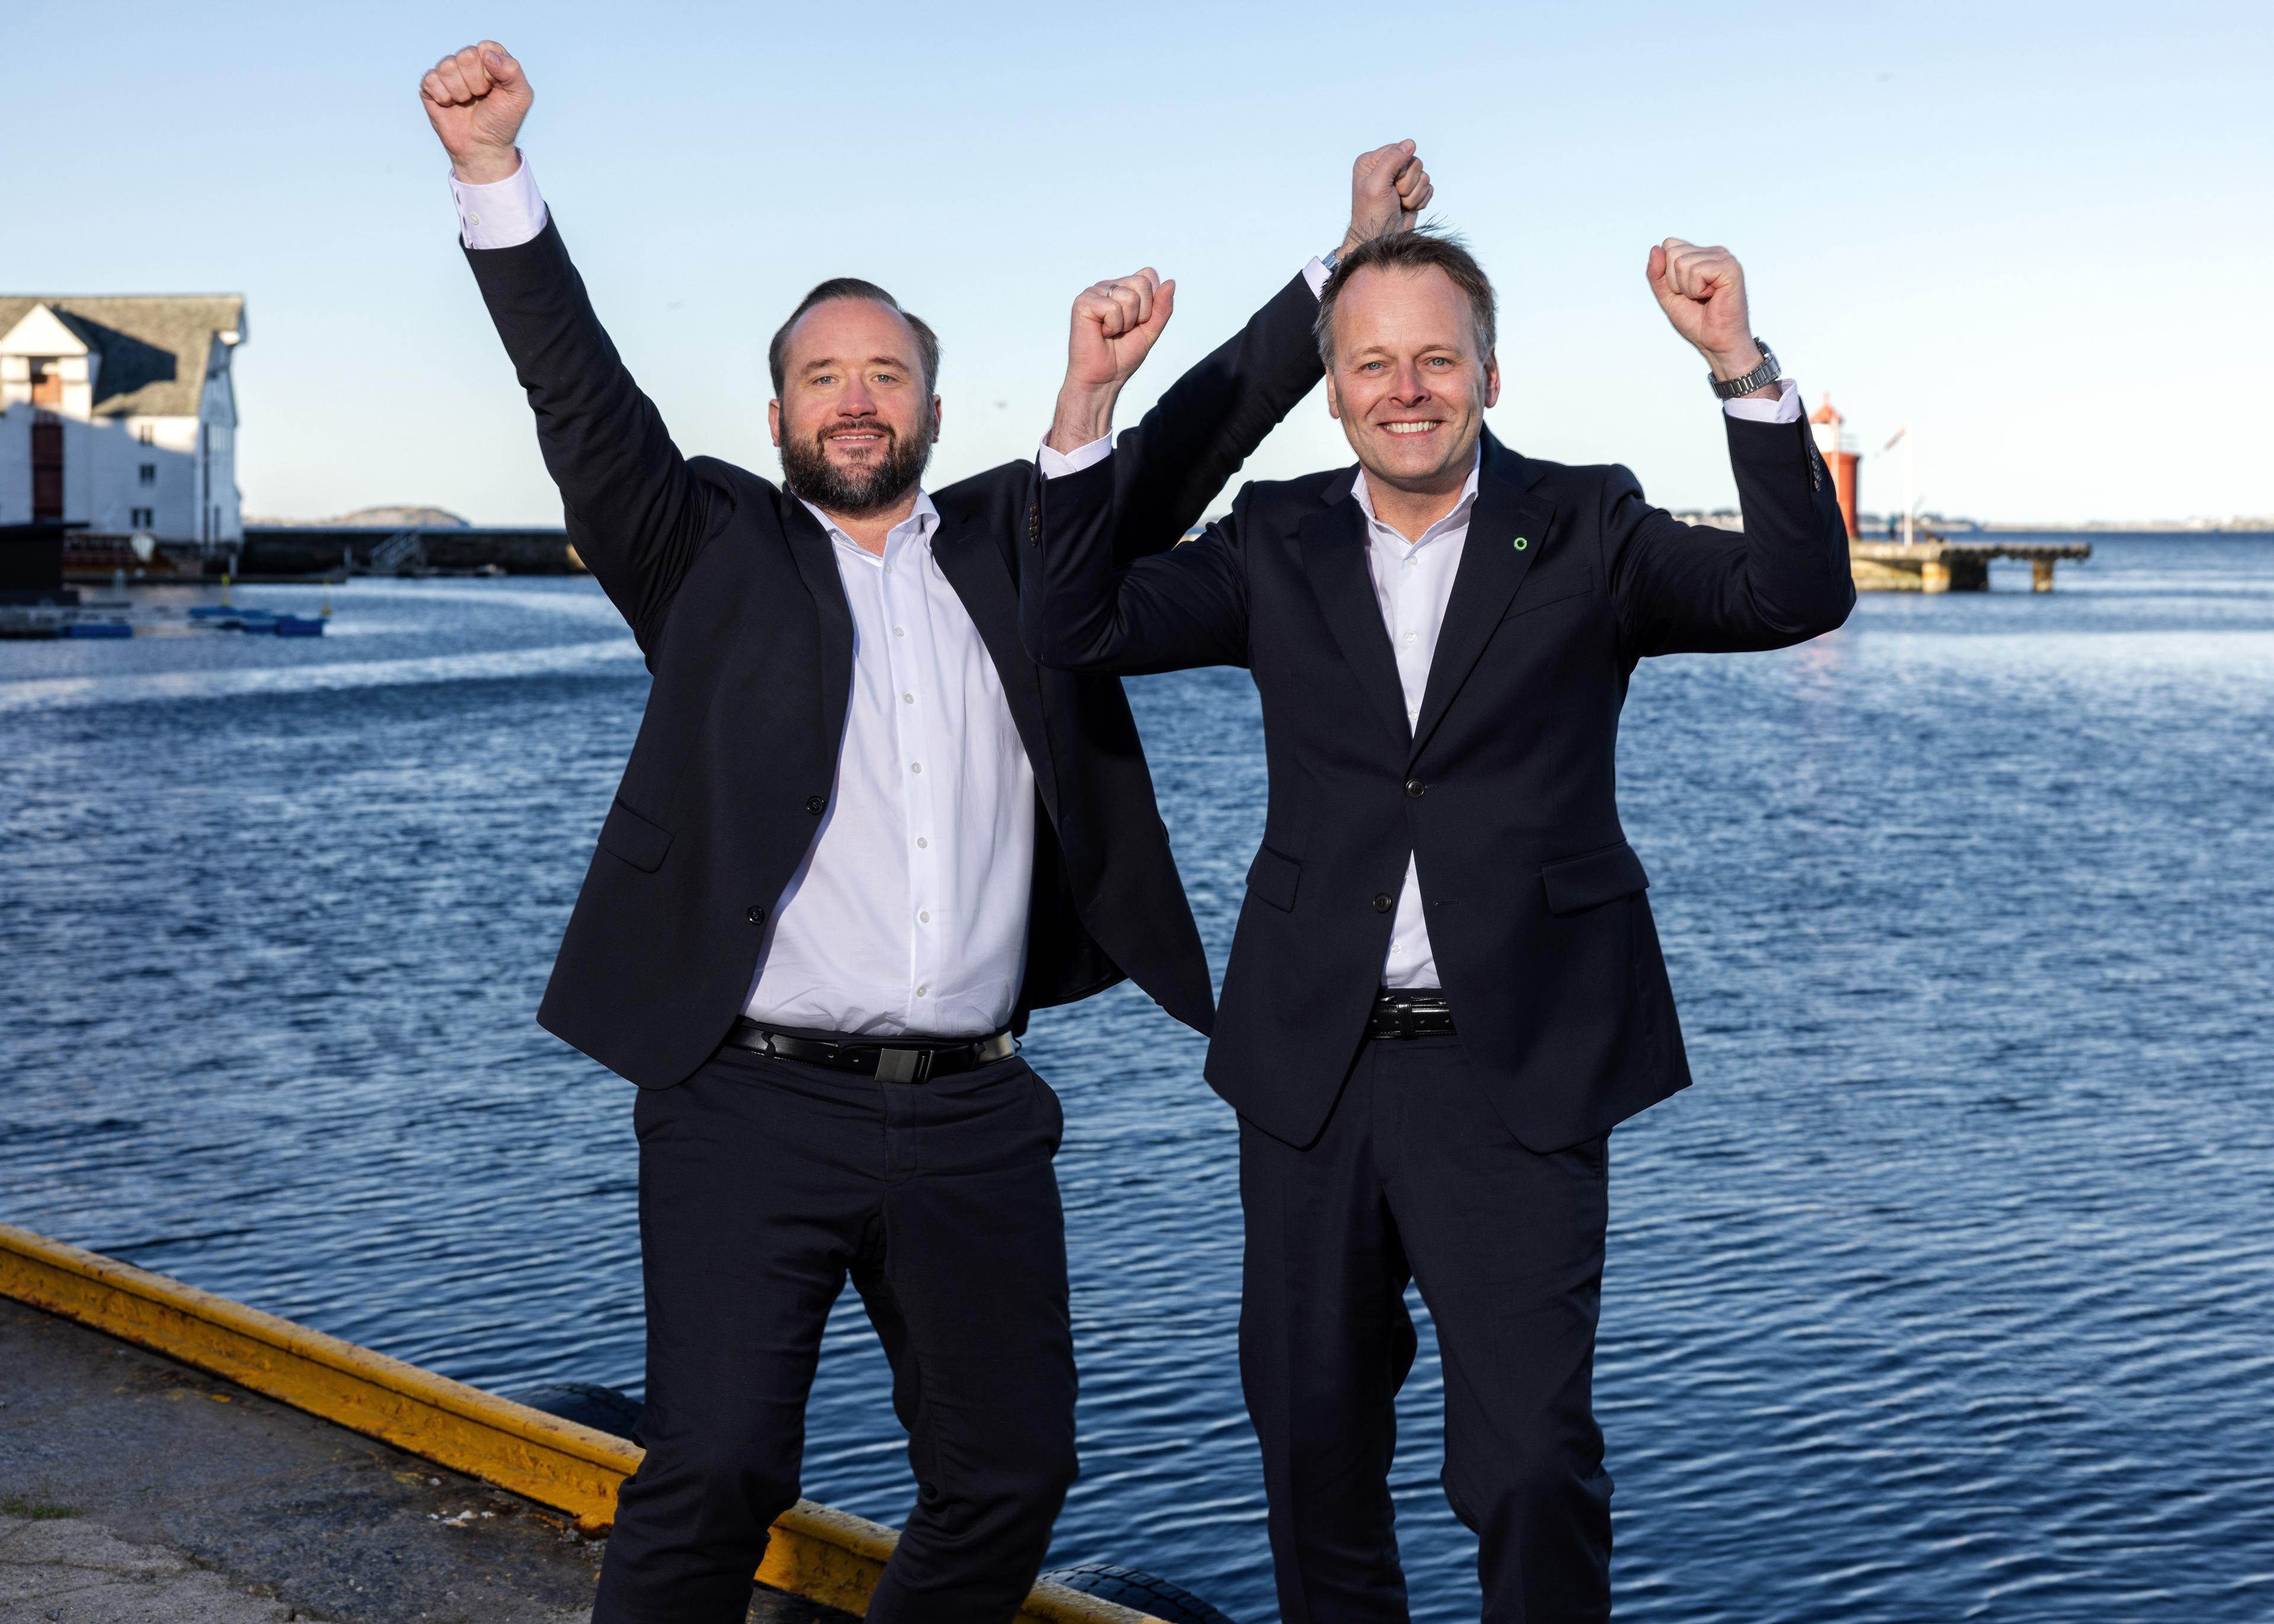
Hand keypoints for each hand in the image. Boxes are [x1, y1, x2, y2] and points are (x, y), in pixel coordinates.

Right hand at [420, 41, 531, 185]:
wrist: (483, 147)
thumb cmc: (502, 122)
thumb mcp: (520, 97)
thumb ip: (513, 71)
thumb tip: (487, 54)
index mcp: (490, 60)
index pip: (486, 48)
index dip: (491, 71)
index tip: (496, 89)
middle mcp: (468, 62)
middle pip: (465, 56)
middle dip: (476, 84)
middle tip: (481, 98)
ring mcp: (448, 73)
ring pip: (447, 67)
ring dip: (460, 92)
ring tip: (466, 103)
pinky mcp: (431, 85)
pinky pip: (431, 79)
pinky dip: (443, 97)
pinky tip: (450, 105)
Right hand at [1047, 269, 1175, 452]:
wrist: (1103, 379)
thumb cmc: (1122, 356)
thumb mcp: (1151, 329)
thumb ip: (1162, 307)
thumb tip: (1171, 282)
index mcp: (1122, 288)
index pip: (1148, 275)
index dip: (1151, 302)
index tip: (1139, 322)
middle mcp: (1107, 286)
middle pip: (1141, 283)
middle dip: (1141, 313)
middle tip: (1125, 329)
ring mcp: (1093, 292)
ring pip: (1129, 296)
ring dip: (1126, 323)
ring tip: (1112, 333)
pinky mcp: (1082, 303)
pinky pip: (1112, 308)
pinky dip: (1112, 326)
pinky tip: (1102, 333)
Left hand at [1341, 141, 1432, 255]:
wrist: (1380, 241)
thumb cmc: (1373, 215)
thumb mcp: (1377, 185)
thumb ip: (1391, 160)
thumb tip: (1410, 143)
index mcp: (1371, 161)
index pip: (1399, 150)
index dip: (1400, 169)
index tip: (1389, 186)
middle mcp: (1386, 168)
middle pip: (1414, 162)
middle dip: (1408, 184)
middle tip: (1394, 197)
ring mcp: (1400, 181)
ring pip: (1424, 175)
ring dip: (1414, 194)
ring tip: (1400, 204)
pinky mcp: (1413, 192)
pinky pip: (1428, 187)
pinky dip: (1421, 200)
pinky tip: (1408, 208)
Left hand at [1646, 239, 1762, 380]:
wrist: (1716, 343)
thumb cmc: (1697, 321)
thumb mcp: (1667, 295)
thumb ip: (1657, 274)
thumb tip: (1655, 249)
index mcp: (1702, 255)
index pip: (1668, 245)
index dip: (1667, 274)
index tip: (1684, 291)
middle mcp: (1714, 252)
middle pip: (1672, 252)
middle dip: (1675, 281)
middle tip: (1695, 296)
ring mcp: (1724, 258)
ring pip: (1682, 263)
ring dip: (1687, 288)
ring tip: (1703, 298)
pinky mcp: (1731, 269)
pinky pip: (1697, 271)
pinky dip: (1697, 290)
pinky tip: (1712, 296)